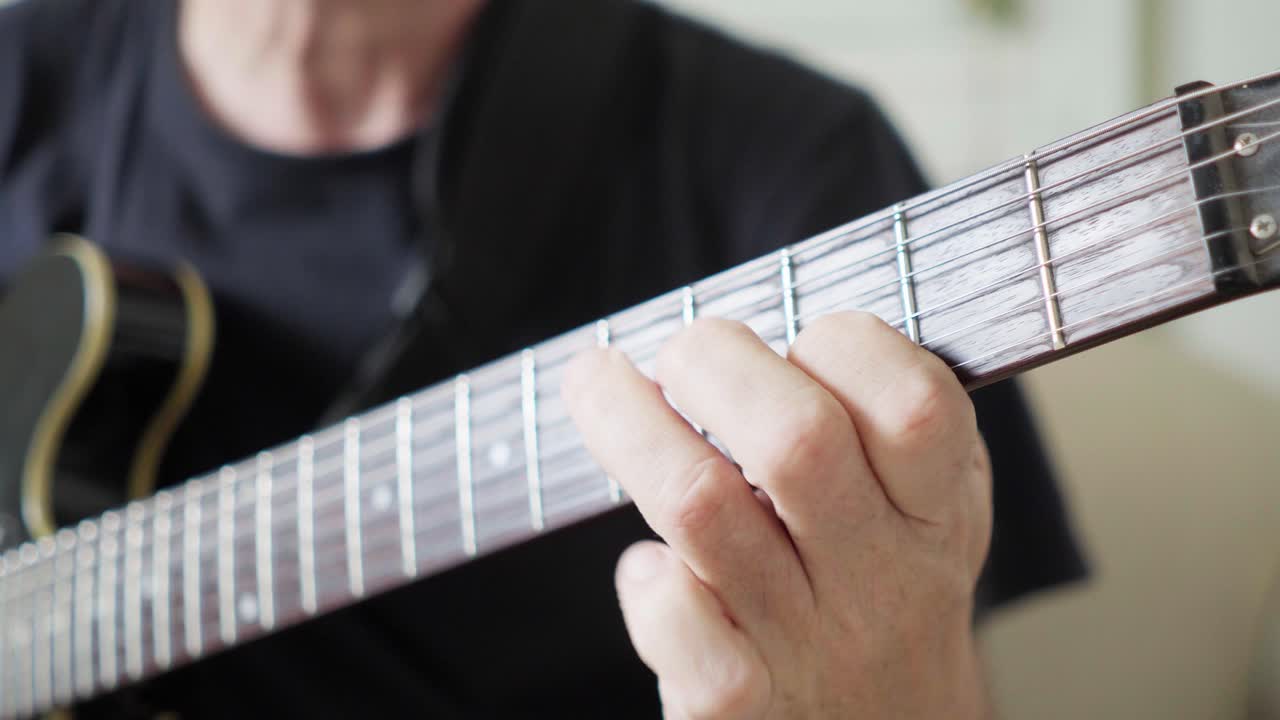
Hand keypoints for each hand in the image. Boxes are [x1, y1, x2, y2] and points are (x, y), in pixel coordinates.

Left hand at [563, 312, 992, 718]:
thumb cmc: (886, 595)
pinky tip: (649, 564)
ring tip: (599, 386)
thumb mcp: (930, 508)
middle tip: (680, 354)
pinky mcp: (734, 702)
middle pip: (795, 440)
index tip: (797, 338)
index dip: (844, 345)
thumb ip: (889, 423)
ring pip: (703, 507)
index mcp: (935, 511)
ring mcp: (804, 642)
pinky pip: (675, 619)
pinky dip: (645, 578)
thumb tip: (777, 325)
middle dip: (712, 362)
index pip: (914, 406)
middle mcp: (878, 575)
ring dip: (630, 427)